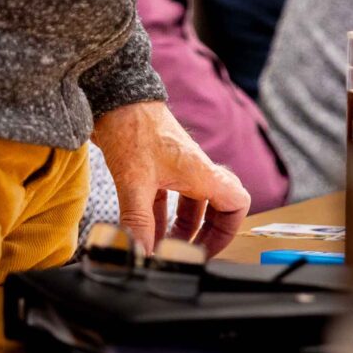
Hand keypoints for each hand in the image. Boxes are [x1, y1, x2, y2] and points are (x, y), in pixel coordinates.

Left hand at [92, 99, 250, 255]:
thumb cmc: (133, 128)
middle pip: (216, 208)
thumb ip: (138, 221)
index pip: (236, 204)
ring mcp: (176, 169)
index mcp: (201, 173)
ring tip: (161, 250)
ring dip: (180, 230)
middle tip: (186, 257)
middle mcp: (194, 171)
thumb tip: (140, 254)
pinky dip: (158, 218)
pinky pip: (167, 199)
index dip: (227, 231)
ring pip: (190, 206)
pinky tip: (141, 233)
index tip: (206, 252)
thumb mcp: (135, 181)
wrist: (115, 95)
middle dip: (203, 236)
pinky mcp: (156, 167)